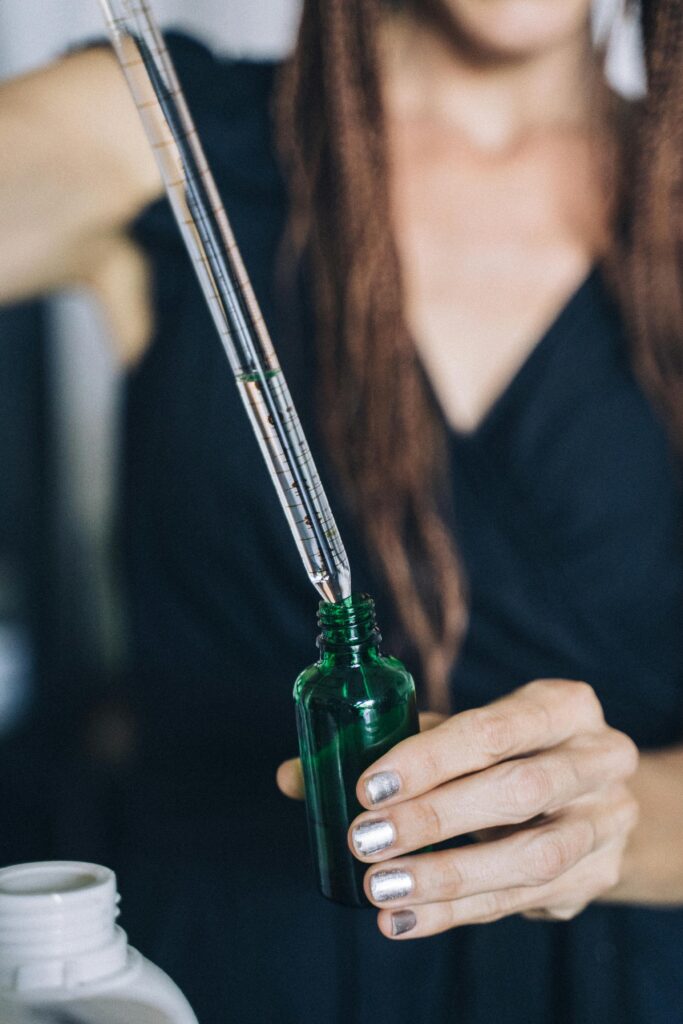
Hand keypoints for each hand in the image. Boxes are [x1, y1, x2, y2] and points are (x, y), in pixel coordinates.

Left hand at [347, 680, 638, 938]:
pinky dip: (456, 912)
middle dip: (435, 818)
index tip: (368, 787)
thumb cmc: (514, 750)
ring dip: (447, 876)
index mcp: (566, 706)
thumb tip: (294, 776)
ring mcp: (606, 823)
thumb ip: (392, 744)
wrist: (594, 796)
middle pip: (520, 789)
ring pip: (531, 856)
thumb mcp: (466, 732)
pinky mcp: (596, 877)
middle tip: (364, 838)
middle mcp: (599, 759)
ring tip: (380, 887)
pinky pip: (522, 902)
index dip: (430, 758)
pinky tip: (404, 918)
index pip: (497, 728)